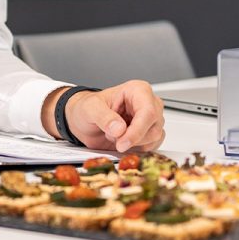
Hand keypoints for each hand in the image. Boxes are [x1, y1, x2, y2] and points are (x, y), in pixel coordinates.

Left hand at [48, 80, 165, 151]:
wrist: (84, 121)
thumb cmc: (88, 108)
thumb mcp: (90, 108)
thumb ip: (103, 117)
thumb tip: (119, 129)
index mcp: (138, 90)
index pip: (148, 112)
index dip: (137, 131)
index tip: (122, 143)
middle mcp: (148, 103)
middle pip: (154, 128)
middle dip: (132, 139)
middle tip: (113, 138)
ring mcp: (151, 119)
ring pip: (154, 138)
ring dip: (133, 144)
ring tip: (115, 136)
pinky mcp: (149, 133)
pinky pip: (152, 145)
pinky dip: (137, 149)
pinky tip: (123, 142)